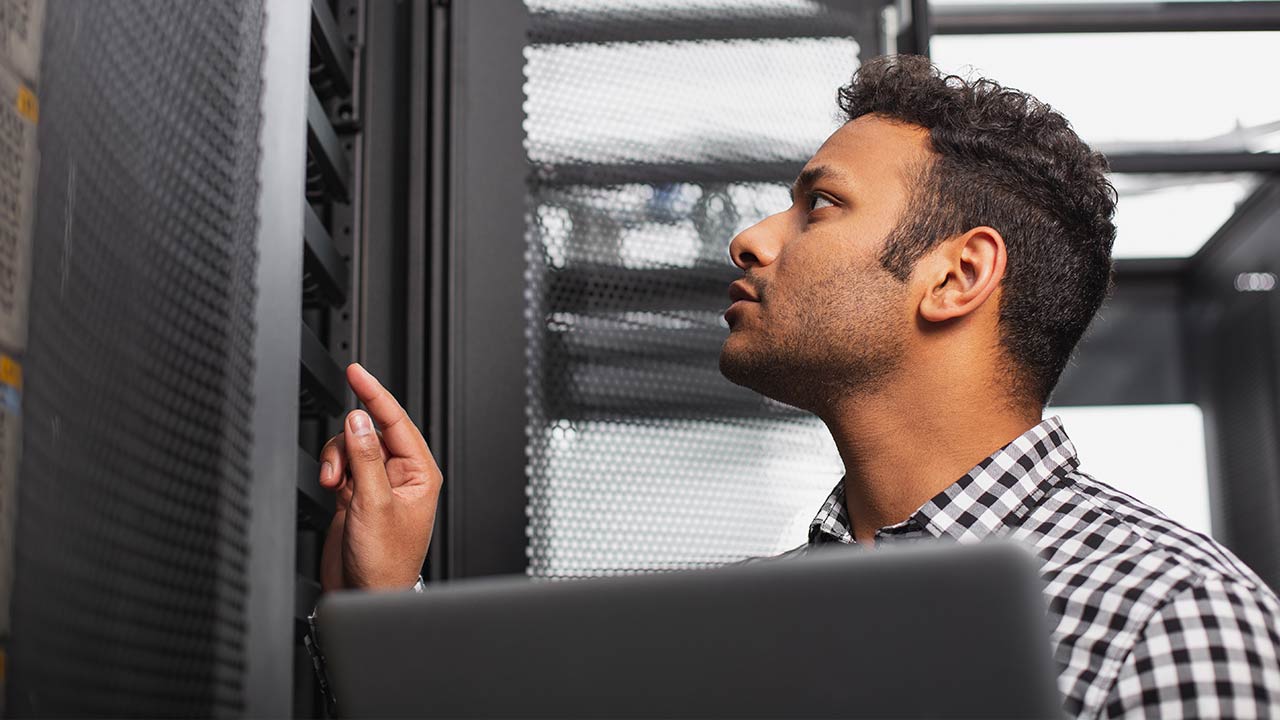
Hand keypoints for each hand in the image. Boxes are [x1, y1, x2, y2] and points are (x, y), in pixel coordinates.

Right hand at [317, 363, 442, 590]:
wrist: (366, 594)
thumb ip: (365, 458)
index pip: (397, 420)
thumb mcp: (373, 504)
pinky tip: (334, 488)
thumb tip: (360, 420)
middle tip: (340, 461)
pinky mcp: (357, 493)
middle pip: (370, 430)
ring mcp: (377, 483)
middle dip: (349, 441)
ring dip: (338, 459)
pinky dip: (333, 470)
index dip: (376, 393)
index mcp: (420, 472)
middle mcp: (401, 474)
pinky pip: (342, 464)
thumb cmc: (385, 562)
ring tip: (336, 484)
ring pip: (352, 446)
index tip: (357, 373)